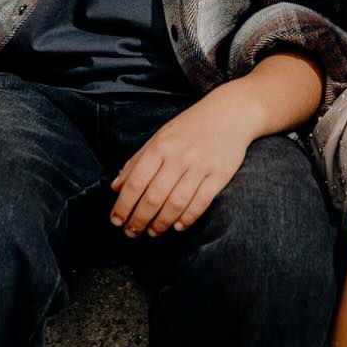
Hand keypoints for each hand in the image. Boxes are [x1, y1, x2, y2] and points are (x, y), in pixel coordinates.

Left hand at [110, 94, 252, 237]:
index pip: (135, 182)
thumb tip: (116, 187)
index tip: (115, 221)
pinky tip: (178, 226)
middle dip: (139, 220)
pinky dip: (187, 218)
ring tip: (153, 232)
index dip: (123, 206)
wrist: (230, 113)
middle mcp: (178, 157)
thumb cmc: (191, 127)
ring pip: (176, 203)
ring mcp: (200, 166)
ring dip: (161, 223)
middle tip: (132, 232)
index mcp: (160, 147)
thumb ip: (137, 161)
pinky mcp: (219, 175)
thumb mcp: (160, 137)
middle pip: (154, 197)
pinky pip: (200, 202)